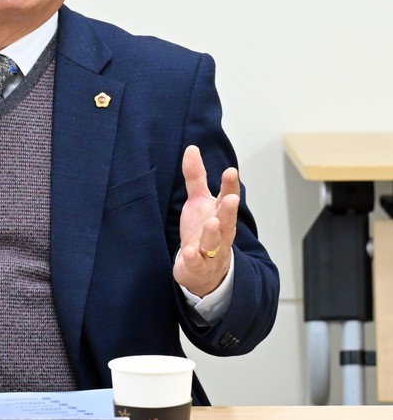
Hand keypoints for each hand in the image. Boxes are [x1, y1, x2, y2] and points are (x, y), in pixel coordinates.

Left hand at [172, 145, 238, 297]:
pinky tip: (188, 252)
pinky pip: (197, 263)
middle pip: (227, 221)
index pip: (228, 198)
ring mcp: (210, 252)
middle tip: (231, 199)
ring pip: (215, 243)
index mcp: (220, 214)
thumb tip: (192, 149)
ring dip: (213, 233)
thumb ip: (196, 177)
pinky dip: (193, 258)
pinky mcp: (198, 267)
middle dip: (229, 210)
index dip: (230, 186)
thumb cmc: (202, 231)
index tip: (231, 171)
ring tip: (212, 222)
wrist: (203, 271)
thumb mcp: (198, 202)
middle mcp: (220, 232)